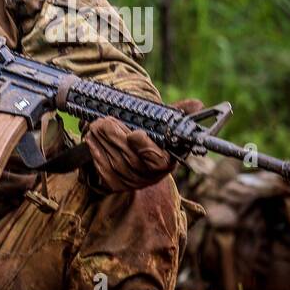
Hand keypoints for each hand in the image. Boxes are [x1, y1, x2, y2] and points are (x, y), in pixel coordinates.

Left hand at [84, 98, 202, 192]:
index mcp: (166, 162)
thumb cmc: (149, 138)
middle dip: (115, 137)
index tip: (135, 133)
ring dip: (102, 141)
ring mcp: (130, 182)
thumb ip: (177, 114)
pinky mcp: (113, 184)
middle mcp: (149, 176)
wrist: (128, 156)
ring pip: (114, 161)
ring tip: (96, 125)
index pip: (158, 160)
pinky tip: (92, 139)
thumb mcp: (162, 125)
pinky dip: (95, 151)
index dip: (146, 148)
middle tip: (104, 121)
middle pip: (130, 159)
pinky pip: (102, 168)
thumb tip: (198, 105)